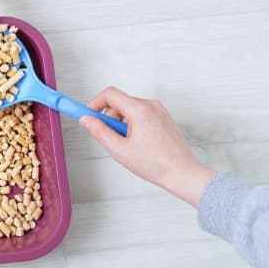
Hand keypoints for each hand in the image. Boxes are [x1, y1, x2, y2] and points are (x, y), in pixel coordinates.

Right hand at [79, 87, 216, 206]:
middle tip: (111, 138)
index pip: (110, 94)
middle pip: (119, 102)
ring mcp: (158, 110)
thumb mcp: (120, 150)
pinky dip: (133, 124)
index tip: (87, 114)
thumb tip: (86, 120)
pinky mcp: (162, 116)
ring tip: (128, 144)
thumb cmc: (156, 164)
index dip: (95, 103)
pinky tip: (138, 142)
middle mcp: (150, 105)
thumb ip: (100, 132)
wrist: (182, 173)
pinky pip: (140, 113)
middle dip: (110, 118)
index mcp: (139, 110)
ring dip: (122, 123)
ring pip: (129, 109)